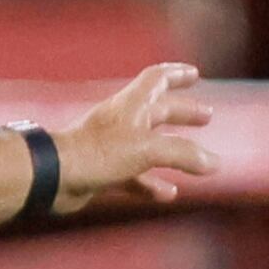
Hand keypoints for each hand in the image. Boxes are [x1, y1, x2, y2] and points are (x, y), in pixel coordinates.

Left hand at [56, 64, 217, 212]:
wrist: (55, 176)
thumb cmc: (98, 153)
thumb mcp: (148, 149)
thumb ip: (183, 154)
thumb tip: (213, 162)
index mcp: (131, 105)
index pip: (157, 79)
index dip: (177, 74)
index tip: (195, 74)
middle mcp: (122, 121)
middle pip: (157, 111)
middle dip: (182, 113)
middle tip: (206, 117)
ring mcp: (112, 146)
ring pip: (149, 145)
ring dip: (173, 150)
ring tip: (196, 160)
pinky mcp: (104, 171)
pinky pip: (135, 176)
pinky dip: (153, 183)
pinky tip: (169, 193)